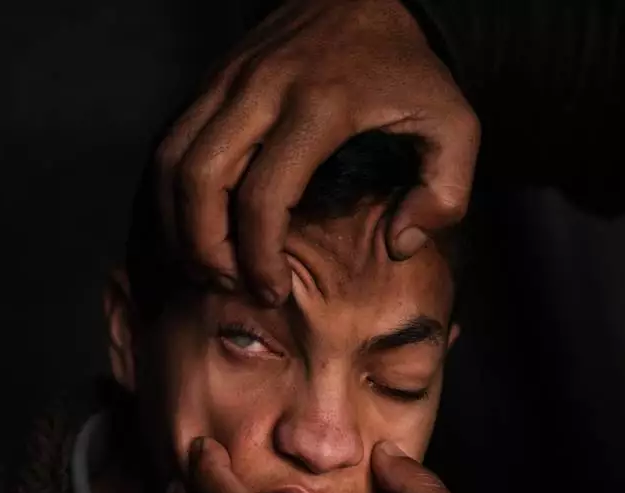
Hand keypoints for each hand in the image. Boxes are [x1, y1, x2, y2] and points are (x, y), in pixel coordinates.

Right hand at [155, 0, 478, 303]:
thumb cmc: (408, 69)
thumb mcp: (455, 124)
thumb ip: (445, 192)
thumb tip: (400, 243)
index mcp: (320, 107)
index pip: (265, 196)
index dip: (260, 256)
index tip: (274, 292)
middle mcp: (261, 90)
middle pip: (199, 181)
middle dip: (205, 248)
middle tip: (230, 286)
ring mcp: (227, 81)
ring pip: (171, 161)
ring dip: (178, 224)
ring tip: (207, 265)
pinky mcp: (209, 80)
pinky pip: (170, 142)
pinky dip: (171, 193)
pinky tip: (196, 227)